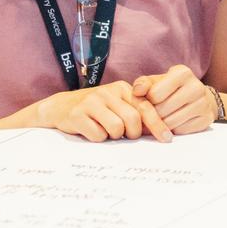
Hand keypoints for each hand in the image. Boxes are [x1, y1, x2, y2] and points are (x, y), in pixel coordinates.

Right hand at [30, 81, 169, 143]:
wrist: (59, 107)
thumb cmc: (95, 110)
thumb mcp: (116, 104)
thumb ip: (135, 112)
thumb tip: (159, 132)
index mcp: (122, 88)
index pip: (146, 107)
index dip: (157, 125)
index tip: (167, 139)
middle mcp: (108, 92)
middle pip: (133, 121)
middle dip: (132, 134)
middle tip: (124, 136)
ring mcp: (91, 102)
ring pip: (116, 129)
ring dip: (113, 137)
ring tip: (105, 131)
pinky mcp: (77, 114)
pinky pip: (98, 135)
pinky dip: (98, 139)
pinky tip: (91, 131)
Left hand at [131, 65, 214, 134]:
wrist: (197, 97)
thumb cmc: (170, 89)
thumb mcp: (156, 81)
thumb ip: (143, 84)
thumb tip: (136, 91)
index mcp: (182, 73)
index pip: (155, 94)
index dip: (147, 101)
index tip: (147, 102)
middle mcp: (196, 87)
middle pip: (162, 110)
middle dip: (152, 115)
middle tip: (149, 115)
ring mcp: (204, 104)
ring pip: (170, 123)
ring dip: (160, 125)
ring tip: (158, 120)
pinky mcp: (207, 119)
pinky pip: (181, 131)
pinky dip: (172, 130)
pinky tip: (171, 123)